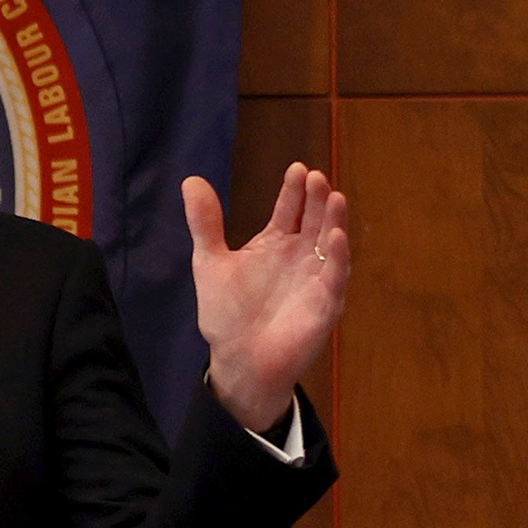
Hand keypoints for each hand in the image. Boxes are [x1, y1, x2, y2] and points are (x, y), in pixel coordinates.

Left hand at [182, 163, 348, 431]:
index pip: (289, 209)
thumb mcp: (210, 261)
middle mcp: (300, 256)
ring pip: (329, 244)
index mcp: (275, 243)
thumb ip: (205, 223)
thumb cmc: (227, 313)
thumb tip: (191, 180)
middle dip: (317, 198)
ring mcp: (315, 279)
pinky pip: (334, 278)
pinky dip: (336, 259)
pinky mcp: (324, 305)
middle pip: (314, 220)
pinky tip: (335, 238)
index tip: (296, 167)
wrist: (237, 360)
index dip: (294, 189)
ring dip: (334, 222)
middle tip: (316, 177)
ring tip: (334, 197)